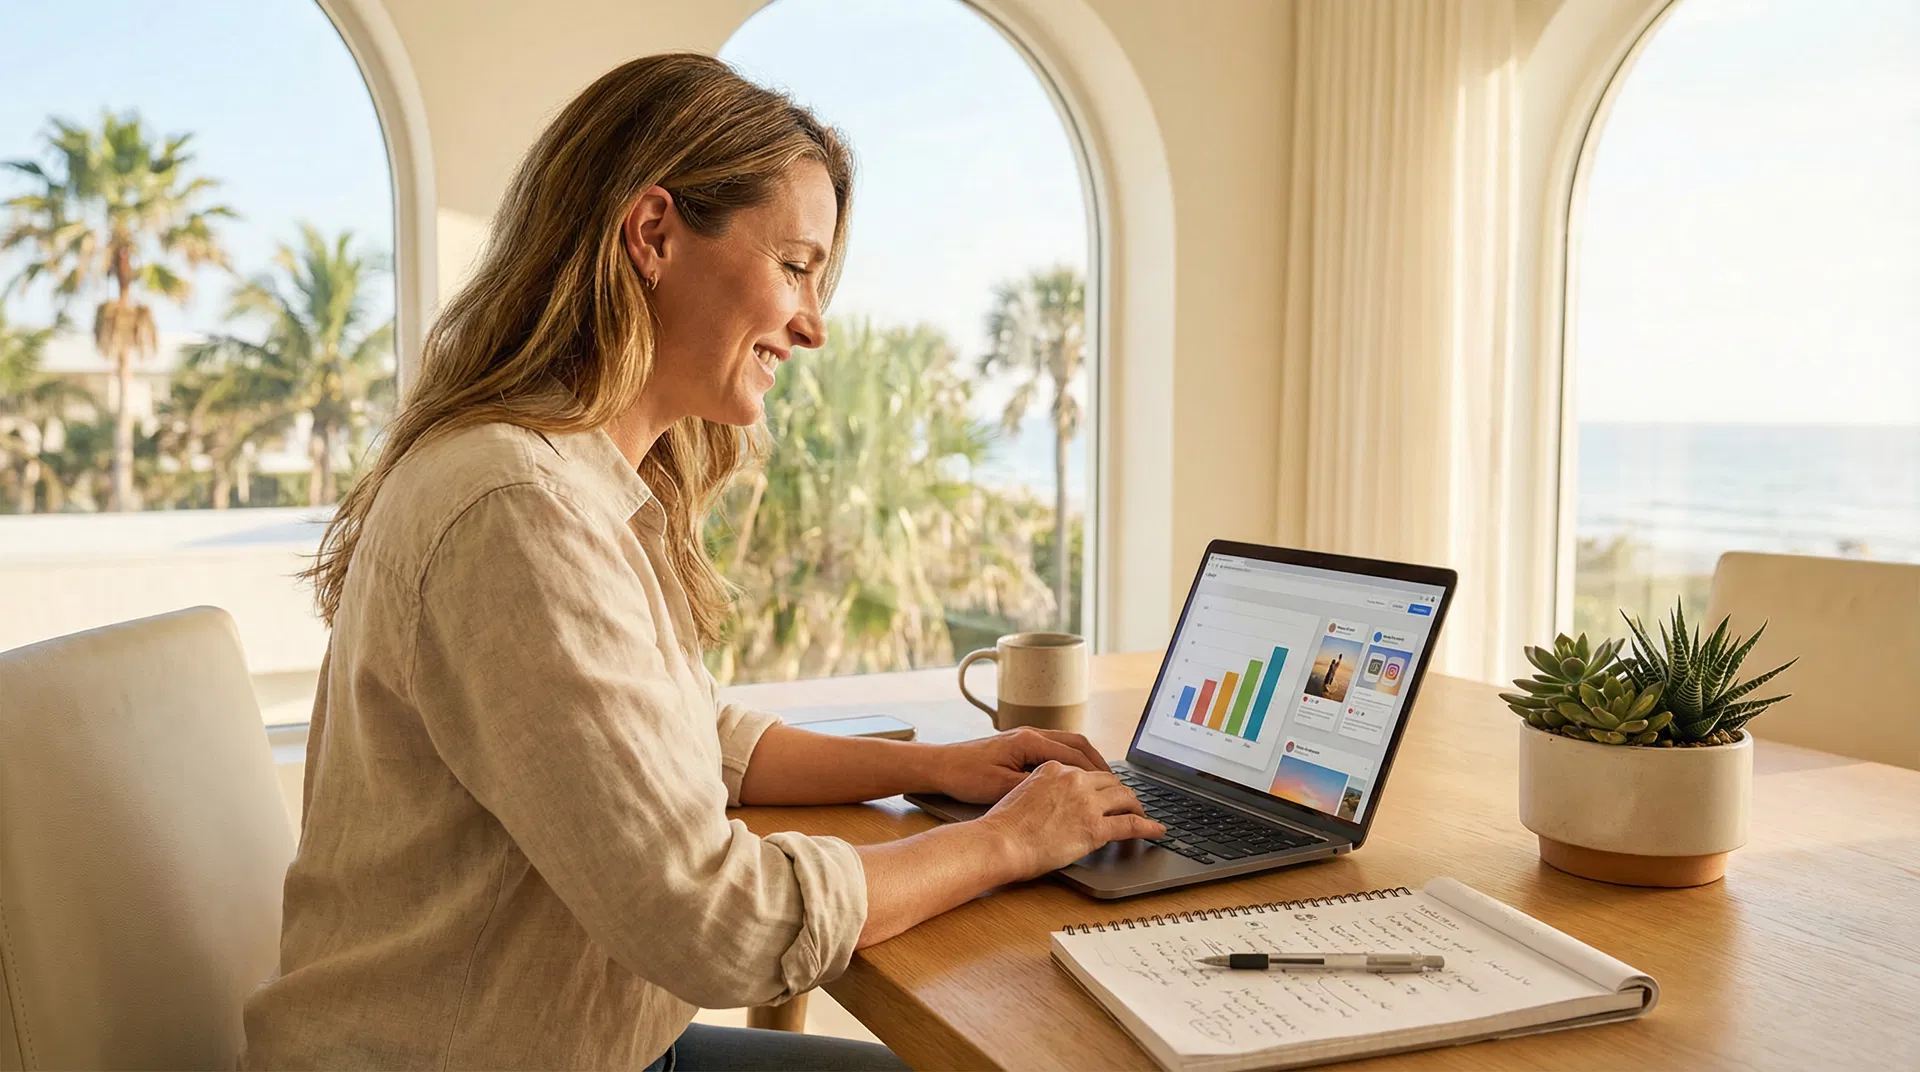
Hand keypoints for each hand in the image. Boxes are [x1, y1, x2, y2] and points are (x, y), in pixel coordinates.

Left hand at [932, 726, 1110, 802]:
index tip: (1112, 787)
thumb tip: (1062, 794)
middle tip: (1116, 782)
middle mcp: (1030, 733)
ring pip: (1067, 743)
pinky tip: (1075, 776)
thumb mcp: (1000, 786)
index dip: (1096, 772)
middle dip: (1099, 762)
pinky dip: (1071, 759)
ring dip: (1087, 759)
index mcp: (1029, 741)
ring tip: (1102, 780)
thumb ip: (1033, 787)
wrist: (940, 764)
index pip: (1074, 754)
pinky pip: (1055, 747)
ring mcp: (1025, 737)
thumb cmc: (965, 775)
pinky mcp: (1019, 744)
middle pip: (1077, 743)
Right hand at [975, 761, 1164, 879]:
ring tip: (1142, 815)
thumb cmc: (1003, 825)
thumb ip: (1044, 790)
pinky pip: (1131, 824)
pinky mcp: (1095, 828)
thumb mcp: (1021, 792)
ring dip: (1136, 806)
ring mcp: (1087, 803)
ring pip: (1125, 798)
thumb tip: (1055, 802)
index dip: (1101, 784)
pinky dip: (1148, 827)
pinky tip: (1157, 831)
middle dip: (1121, 793)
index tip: (1106, 792)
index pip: (1088, 772)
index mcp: (1054, 768)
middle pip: (1110, 781)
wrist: (999, 842)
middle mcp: (1074, 779)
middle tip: (1127, 804)